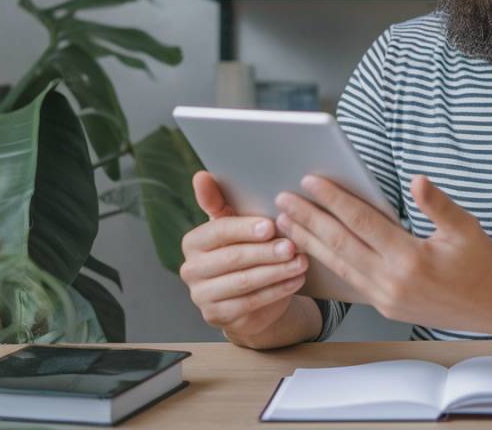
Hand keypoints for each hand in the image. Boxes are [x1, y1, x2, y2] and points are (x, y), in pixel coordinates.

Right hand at [179, 170, 308, 346]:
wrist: (250, 294)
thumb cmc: (246, 248)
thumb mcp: (237, 224)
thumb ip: (220, 200)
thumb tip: (202, 175)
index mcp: (194, 241)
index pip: (219, 231)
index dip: (245, 228)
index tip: (270, 226)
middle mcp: (191, 269)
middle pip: (232, 258)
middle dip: (266, 252)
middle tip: (292, 246)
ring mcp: (201, 295)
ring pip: (243, 282)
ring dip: (276, 271)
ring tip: (301, 262)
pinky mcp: (216, 316)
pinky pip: (250, 302)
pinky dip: (277, 290)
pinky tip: (296, 280)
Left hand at [275, 174, 491, 333]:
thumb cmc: (481, 262)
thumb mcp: (465, 227)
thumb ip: (437, 203)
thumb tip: (417, 180)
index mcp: (410, 259)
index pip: (361, 222)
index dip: (333, 199)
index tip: (310, 180)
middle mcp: (392, 282)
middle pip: (339, 244)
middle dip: (308, 219)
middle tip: (282, 199)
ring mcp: (385, 299)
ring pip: (338, 265)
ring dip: (309, 242)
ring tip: (285, 222)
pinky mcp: (385, 307)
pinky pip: (348, 281)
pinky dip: (327, 263)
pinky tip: (312, 250)